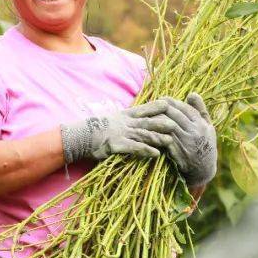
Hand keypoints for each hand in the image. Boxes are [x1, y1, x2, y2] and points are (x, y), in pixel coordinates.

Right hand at [60, 98, 191, 163]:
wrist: (79, 136)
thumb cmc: (95, 130)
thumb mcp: (111, 120)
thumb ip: (124, 119)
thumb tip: (135, 119)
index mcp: (125, 115)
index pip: (144, 109)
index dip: (157, 106)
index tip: (171, 103)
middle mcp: (125, 122)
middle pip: (148, 121)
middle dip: (163, 122)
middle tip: (178, 122)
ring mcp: (121, 133)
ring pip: (143, 134)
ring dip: (158, 137)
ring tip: (170, 141)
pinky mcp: (117, 145)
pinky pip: (134, 148)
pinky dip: (145, 150)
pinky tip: (155, 154)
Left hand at [149, 94, 217, 186]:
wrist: (203, 170)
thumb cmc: (205, 146)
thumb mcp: (208, 127)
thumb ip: (201, 110)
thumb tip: (192, 93)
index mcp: (201, 124)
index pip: (185, 108)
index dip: (172, 102)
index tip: (161, 99)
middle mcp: (195, 131)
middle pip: (175, 115)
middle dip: (162, 108)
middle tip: (151, 105)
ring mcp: (186, 142)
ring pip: (168, 126)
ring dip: (156, 120)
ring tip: (147, 116)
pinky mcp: (178, 153)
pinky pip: (164, 140)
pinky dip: (156, 134)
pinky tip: (148, 131)